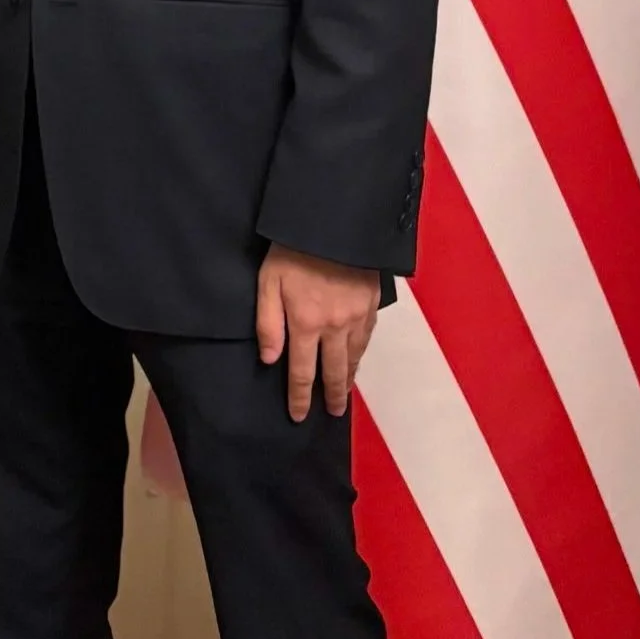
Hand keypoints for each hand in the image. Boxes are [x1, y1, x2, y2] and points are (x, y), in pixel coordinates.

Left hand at [255, 244, 380, 421]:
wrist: (333, 222)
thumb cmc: (292, 250)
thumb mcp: (268, 283)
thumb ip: (268, 323)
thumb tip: (271, 361)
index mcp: (306, 324)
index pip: (303, 372)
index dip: (300, 397)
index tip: (299, 415)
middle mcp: (335, 327)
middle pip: (334, 371)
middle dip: (332, 396)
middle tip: (334, 414)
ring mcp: (357, 316)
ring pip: (354, 357)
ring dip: (349, 378)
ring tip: (345, 392)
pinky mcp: (371, 303)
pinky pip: (367, 338)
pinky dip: (362, 354)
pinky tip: (357, 358)